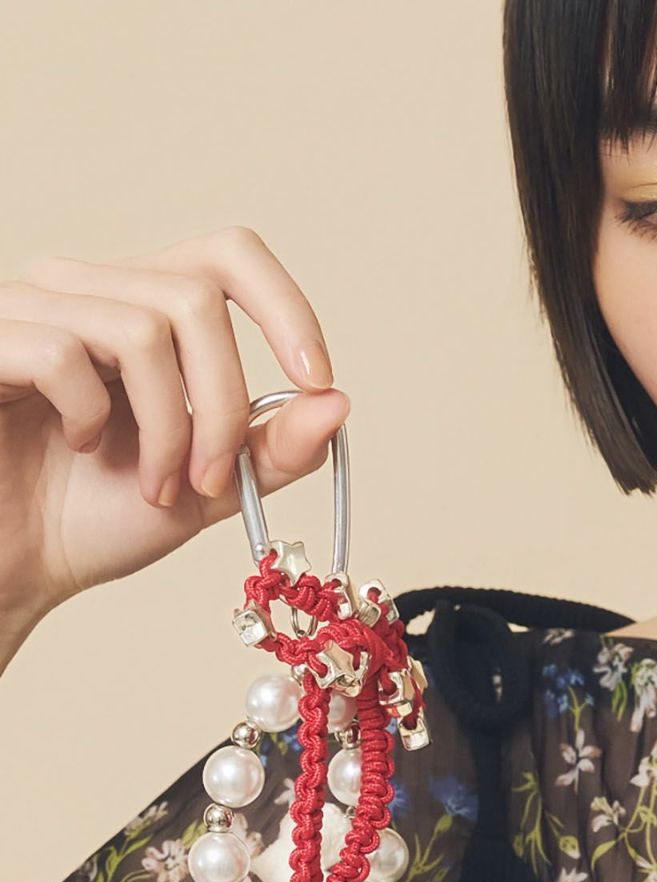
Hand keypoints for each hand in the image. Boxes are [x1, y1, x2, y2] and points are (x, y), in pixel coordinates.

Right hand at [0, 225, 349, 634]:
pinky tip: (79, 448)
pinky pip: (64, 353)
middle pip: (197, 300)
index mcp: (144, 308)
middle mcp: (88, 289)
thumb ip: (271, 449)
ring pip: (142, 329)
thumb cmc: (93, 519)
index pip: (228, 255)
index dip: (285, 308)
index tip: (316, 381)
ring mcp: (31, 305)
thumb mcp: (206, 489)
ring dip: (168, 429)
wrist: (12, 564)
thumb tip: (338, 403)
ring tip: (154, 487)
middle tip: (212, 481)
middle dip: (225, 404)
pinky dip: (92, 418)